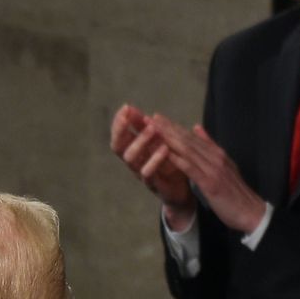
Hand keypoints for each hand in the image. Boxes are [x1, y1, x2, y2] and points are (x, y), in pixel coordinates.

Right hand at [109, 103, 195, 226]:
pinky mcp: (153, 184)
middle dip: (122, 129)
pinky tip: (164, 148)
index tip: (126, 107)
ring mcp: (141, 173)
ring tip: (153, 128)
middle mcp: (134, 162)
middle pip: (118, 146)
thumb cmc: (168, 163)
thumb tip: (133, 109)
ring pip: (130, 159)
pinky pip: (147, 173)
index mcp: (134, 151)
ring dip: (140, 141)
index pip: (119, 135)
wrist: (181, 191)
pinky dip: (154, 160)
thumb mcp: (158, 142)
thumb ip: (146, 128)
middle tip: (131, 115)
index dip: (120, 122)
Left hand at [147, 114, 266, 234]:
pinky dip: (177, 159)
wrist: (251, 211)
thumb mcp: (224, 166)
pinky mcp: (211, 183)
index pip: (192, 137)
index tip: (158, 118)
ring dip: (169, 139)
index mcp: (217, 153)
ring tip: (154, 131)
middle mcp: (215, 157)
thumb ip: (209, 146)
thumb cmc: (235, 192)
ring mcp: (214, 169)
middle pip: (188, 139)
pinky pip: (191, 168)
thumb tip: (196, 127)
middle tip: (151, 118)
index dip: (174, 126)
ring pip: (188, 150)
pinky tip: (165, 153)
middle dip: (168, 128)